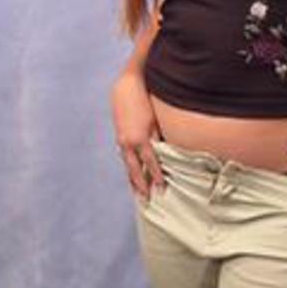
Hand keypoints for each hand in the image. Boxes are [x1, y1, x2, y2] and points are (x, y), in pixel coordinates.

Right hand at [110, 71, 165, 201]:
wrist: (127, 86)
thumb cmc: (147, 100)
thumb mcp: (156, 119)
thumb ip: (159, 137)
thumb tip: (166, 153)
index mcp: (140, 139)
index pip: (150, 164)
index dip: (156, 177)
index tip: (161, 190)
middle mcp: (128, 142)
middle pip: (135, 170)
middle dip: (141, 186)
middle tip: (146, 201)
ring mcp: (122, 140)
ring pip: (127, 164)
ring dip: (133, 178)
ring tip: (138, 192)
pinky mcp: (120, 135)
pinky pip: (125, 155)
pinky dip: (129, 166)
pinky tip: (133, 172)